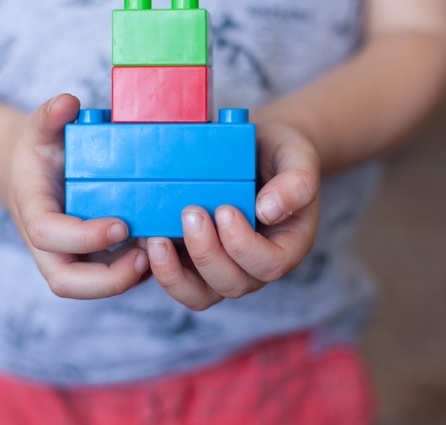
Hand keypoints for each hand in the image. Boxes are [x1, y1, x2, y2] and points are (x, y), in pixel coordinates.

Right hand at [0, 94, 148, 298]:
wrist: (25, 173)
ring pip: (87, 287)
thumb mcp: (39, 128)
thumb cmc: (37, 151)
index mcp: (33, 209)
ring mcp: (64, 255)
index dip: (83, 236)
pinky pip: (105, 278)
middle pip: (64, 281)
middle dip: (106, 279)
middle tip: (146, 256)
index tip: (121, 225)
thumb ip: (50, 116)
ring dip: (124, 280)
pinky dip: (131, 275)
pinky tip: (158, 252)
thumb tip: (68, 101)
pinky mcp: (84, 260)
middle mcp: (46, 243)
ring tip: (158, 254)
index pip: (47, 233)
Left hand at [142, 118, 319, 309]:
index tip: (225, 210)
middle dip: (207, 254)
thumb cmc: (279, 154)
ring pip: (200, 294)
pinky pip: (177, 281)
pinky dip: (160, 267)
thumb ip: (297, 182)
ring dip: (174, 273)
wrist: (255, 150)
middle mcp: (255, 265)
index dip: (244, 245)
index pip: (271, 265)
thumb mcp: (297, 156)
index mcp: (287, 245)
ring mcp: (223, 267)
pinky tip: (147, 240)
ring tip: (156, 240)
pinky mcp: (194, 262)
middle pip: (233, 284)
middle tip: (190, 212)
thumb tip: (268, 210)